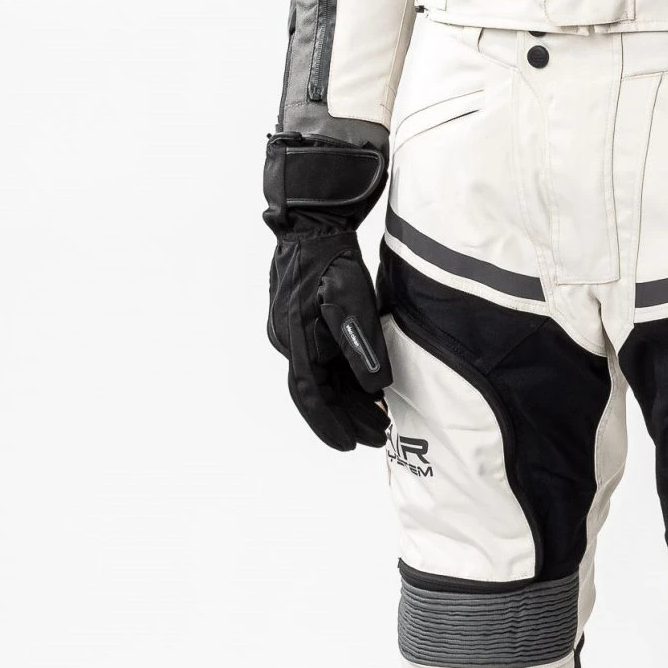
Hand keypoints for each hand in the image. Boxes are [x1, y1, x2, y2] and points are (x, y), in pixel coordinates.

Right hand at [264, 133, 390, 450]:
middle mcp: (290, 341)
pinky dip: (344, 378)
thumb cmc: (331, 257)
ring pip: (321, 377)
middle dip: (346, 418)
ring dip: (347, 400)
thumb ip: (362, 344)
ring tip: (377, 418)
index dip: (333, 425)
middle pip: (318, 392)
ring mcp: (294, 331)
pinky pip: (322, 359)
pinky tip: (366, 387)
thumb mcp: (351, 298)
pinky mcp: (303, 321)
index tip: (352, 446)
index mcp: (296, 340)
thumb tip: (374, 388)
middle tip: (377, 437)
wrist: (312, 221)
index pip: (312, 396)